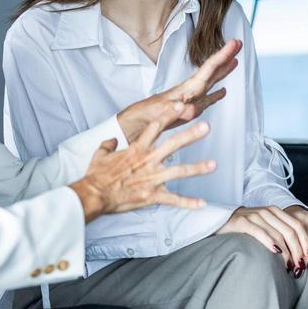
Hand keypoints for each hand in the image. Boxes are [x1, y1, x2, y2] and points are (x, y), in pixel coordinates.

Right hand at [70, 121, 215, 223]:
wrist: (94, 195)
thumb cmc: (96, 176)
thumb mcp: (99, 154)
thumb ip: (108, 144)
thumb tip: (111, 140)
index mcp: (137, 148)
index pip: (156, 126)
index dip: (169, 114)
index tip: (182, 104)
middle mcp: (148, 161)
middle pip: (173, 144)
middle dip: (191, 134)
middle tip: (207, 126)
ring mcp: (152, 178)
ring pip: (179, 171)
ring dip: (198, 168)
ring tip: (214, 164)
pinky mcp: (152, 196)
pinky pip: (173, 199)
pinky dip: (188, 203)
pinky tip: (202, 204)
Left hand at [115, 39, 240, 142]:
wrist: (127, 128)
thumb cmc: (139, 121)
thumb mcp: (155, 116)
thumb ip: (173, 111)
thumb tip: (191, 108)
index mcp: (182, 91)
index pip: (205, 71)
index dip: (220, 57)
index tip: (233, 43)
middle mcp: (187, 93)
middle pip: (209, 73)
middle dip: (223, 58)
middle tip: (239, 43)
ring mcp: (187, 101)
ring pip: (209, 84)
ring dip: (222, 73)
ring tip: (235, 62)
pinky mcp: (185, 112)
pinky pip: (205, 101)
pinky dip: (215, 95)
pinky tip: (223, 92)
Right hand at [217, 205, 307, 273]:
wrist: (223, 220)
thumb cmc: (248, 228)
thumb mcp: (267, 226)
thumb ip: (281, 233)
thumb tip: (300, 254)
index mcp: (276, 211)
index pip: (297, 226)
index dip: (305, 242)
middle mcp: (267, 211)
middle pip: (290, 232)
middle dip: (298, 250)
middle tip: (300, 266)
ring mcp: (255, 216)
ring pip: (278, 234)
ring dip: (286, 252)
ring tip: (289, 266)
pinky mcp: (242, 222)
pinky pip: (259, 232)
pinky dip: (269, 243)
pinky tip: (275, 253)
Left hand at [285, 206, 307, 270]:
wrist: (296, 214)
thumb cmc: (290, 230)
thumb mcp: (285, 234)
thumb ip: (286, 246)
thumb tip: (287, 266)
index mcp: (297, 220)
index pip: (297, 236)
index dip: (295, 252)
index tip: (294, 266)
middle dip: (306, 254)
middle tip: (303, 267)